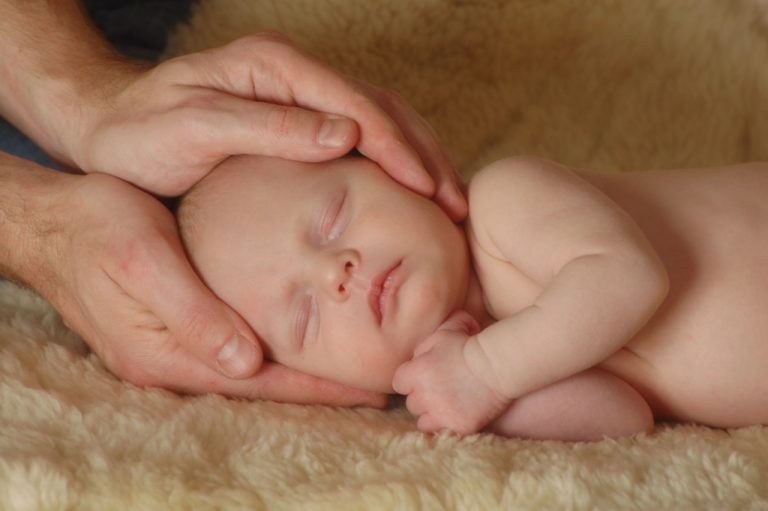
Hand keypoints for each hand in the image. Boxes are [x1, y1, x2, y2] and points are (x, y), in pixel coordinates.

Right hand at [30, 171, 383, 406]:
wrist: (50, 222)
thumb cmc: (96, 229)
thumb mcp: (143, 261)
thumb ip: (192, 314)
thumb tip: (245, 362)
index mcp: (166, 354)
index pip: (258, 383)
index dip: (315, 386)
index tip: (369, 389)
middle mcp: (171, 363)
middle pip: (260, 384)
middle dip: (317, 385)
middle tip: (377, 381)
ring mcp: (172, 350)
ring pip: (251, 370)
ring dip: (299, 370)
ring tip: (353, 365)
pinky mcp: (174, 330)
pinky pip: (235, 348)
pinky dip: (273, 349)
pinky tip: (300, 338)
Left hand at [66, 32, 465, 219]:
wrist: (108, 129)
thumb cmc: (140, 134)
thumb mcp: (194, 129)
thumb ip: (269, 128)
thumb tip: (347, 136)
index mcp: (275, 67)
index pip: (358, 106)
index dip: (400, 150)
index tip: (431, 192)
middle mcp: (296, 74)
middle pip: (383, 109)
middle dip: (425, 156)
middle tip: (458, 206)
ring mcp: (301, 94)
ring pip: (382, 121)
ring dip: (420, 160)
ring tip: (450, 204)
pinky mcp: (300, 119)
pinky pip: (363, 136)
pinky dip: (395, 164)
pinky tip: (411, 194)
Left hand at [392, 311, 507, 434]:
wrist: (496, 364)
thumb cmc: (468, 345)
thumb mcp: (441, 335)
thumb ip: (423, 347)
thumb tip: (417, 356)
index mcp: (415, 373)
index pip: (399, 383)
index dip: (410, 380)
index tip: (424, 378)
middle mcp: (423, 396)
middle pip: (411, 403)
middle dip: (422, 397)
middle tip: (440, 390)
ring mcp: (439, 414)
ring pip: (422, 421)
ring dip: (431, 415)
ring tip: (446, 405)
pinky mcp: (456, 427)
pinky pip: (441, 432)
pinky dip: (445, 427)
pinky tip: (454, 416)